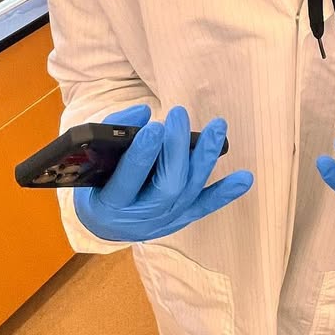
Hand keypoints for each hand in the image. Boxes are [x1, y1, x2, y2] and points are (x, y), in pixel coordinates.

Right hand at [73, 104, 252, 242]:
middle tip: (179, 115)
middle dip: (176, 150)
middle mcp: (139, 217)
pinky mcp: (180, 220)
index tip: (154, 127)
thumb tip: (142, 111)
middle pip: (166, 186)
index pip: (128, 180)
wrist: (104, 222)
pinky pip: (204, 207)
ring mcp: (163, 221)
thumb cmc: (95, 182)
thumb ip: (111, 132)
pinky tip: (245, 178)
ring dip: (204, 158)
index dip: (142, 155)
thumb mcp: (89, 159)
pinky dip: (225, 193)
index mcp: (109, 203)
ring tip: (217, 127)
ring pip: (188, 192)